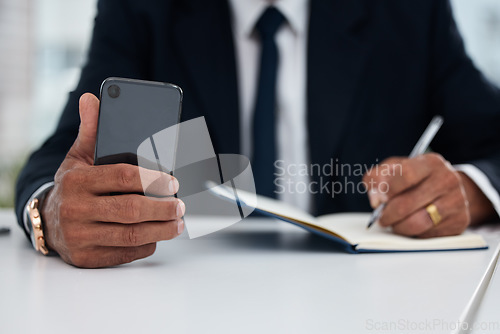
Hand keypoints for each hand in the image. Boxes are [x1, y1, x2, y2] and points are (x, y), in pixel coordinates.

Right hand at [42, 93, 184, 267]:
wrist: (48, 220)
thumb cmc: (74, 185)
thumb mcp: (79, 156)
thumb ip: (92, 130)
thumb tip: (92, 99)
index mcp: (77, 180)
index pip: (122, 177)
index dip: (153, 180)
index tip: (173, 182)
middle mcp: (75, 209)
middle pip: (130, 210)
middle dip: (162, 208)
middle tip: (180, 205)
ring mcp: (80, 236)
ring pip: (131, 236)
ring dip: (161, 230)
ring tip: (178, 222)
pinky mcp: (86, 258)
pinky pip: (125, 254)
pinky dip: (146, 245)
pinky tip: (156, 236)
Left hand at [363, 153, 494, 237]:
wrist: (448, 190)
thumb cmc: (415, 179)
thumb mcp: (395, 169)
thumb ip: (377, 178)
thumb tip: (376, 199)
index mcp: (431, 163)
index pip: (406, 175)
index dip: (387, 189)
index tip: (379, 198)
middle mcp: (447, 180)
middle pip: (407, 204)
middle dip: (387, 214)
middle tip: (381, 218)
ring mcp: (456, 202)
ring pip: (417, 223)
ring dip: (398, 227)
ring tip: (394, 223)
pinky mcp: (459, 222)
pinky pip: (428, 235)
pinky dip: (414, 235)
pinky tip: (411, 227)